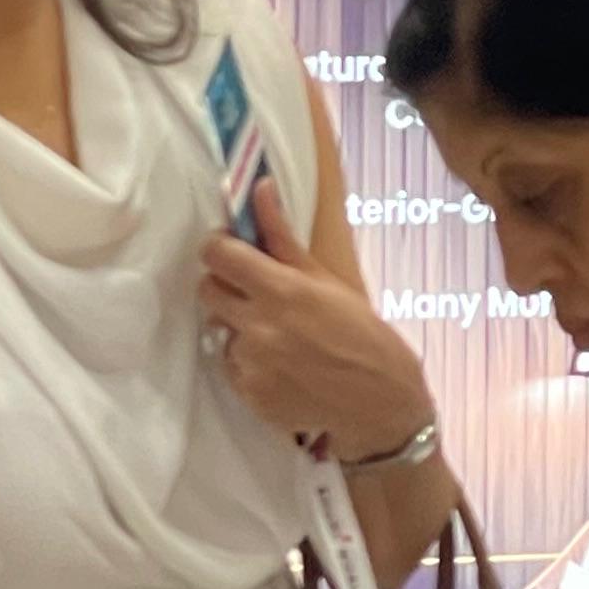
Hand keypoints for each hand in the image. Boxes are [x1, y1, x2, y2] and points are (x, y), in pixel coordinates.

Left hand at [198, 181, 434, 464]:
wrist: (382, 403)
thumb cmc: (363, 334)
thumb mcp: (328, 280)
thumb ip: (282, 235)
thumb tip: (259, 186)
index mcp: (281, 290)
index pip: (217, 254)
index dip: (219, 247)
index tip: (233, 251)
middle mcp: (259, 326)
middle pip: (207, 290)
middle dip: (225, 285)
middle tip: (256, 293)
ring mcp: (251, 363)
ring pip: (220, 330)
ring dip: (240, 327)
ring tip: (279, 337)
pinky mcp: (249, 394)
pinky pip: (231, 365)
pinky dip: (249, 362)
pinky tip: (282, 365)